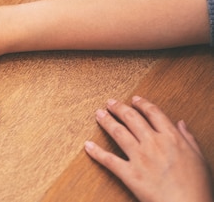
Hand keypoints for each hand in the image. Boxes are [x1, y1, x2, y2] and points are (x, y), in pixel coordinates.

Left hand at [84, 96, 212, 201]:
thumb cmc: (197, 186)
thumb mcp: (200, 158)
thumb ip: (188, 138)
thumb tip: (180, 123)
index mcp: (171, 138)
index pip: (153, 113)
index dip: (142, 104)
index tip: (134, 99)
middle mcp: (153, 143)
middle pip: (131, 118)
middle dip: (119, 108)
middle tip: (110, 102)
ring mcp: (140, 157)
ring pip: (118, 132)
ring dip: (106, 121)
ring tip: (99, 114)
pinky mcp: (130, 173)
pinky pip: (109, 160)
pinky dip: (96, 152)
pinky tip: (88, 145)